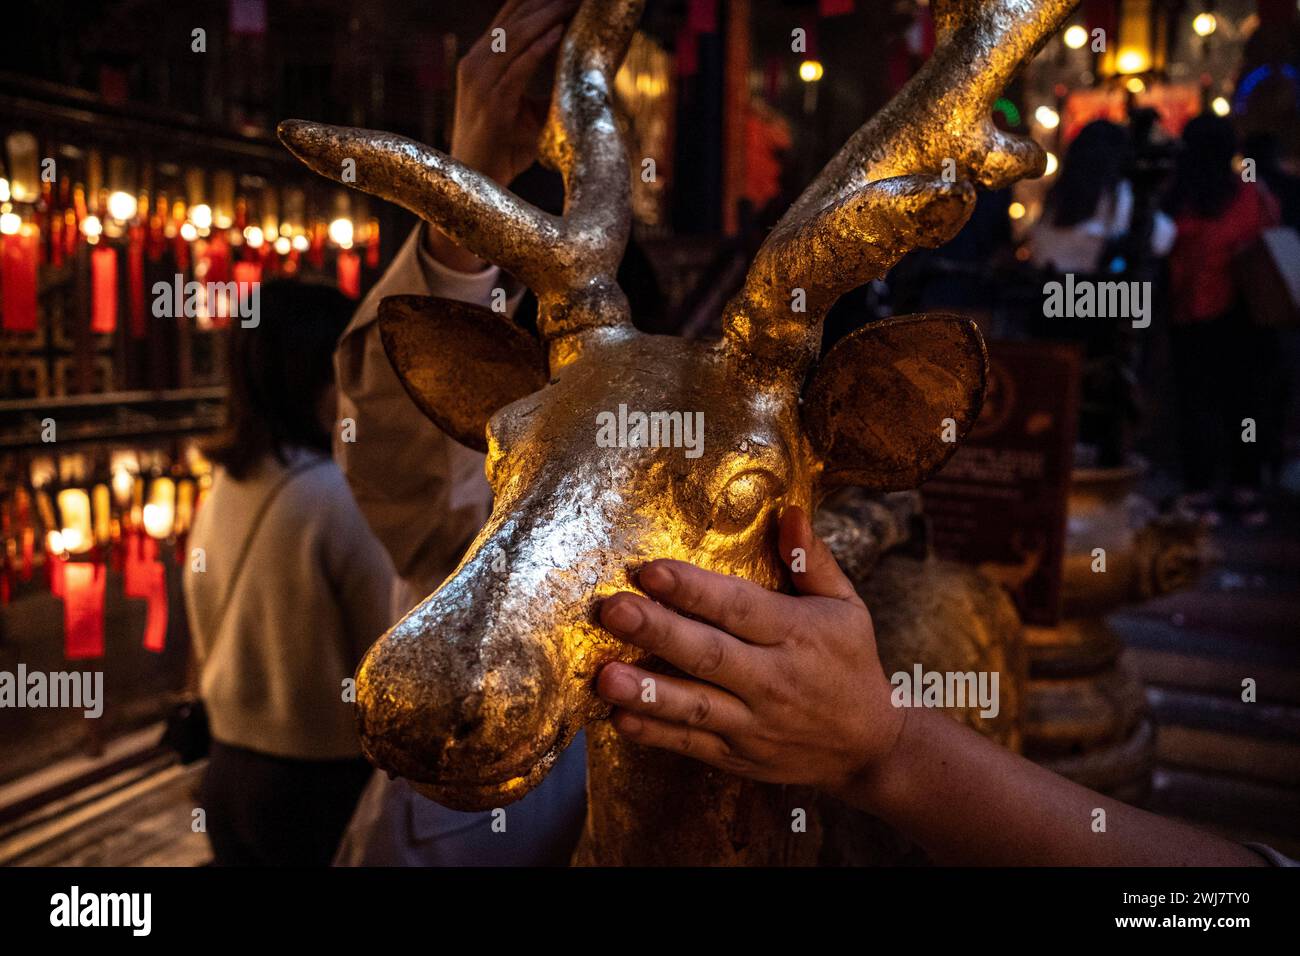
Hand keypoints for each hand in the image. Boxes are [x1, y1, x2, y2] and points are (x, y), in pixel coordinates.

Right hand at [425, 0, 576, 271]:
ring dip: (547, 17)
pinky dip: (538, 49)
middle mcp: (475, 64)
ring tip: (573, 3)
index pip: (509, 16)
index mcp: (480, 60)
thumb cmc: (502, 147)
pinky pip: (517, 68)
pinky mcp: (492, 104)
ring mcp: (480, 82)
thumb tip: (581, 72)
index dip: (537, 0)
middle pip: (514, 19)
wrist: (477, 182)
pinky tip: (559, 34)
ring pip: (515, 37)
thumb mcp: (524, 108)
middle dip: (547, 2)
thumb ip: (543, 84)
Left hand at [596, 506, 904, 794]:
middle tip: (612, 610)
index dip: (693, 589)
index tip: (650, 570)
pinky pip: (692, 744)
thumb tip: (788, 511)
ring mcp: (754, 722)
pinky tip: (619, 718)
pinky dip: (655, 733)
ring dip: (647, 691)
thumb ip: (811, 561)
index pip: (739, 607)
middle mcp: (773, 679)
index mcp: (796, 633)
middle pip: (708, 653)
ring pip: (695, 705)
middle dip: (657, 631)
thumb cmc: (850, 662)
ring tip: (604, 676)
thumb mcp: (845, 607)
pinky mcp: (739, 755)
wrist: (870, 746)